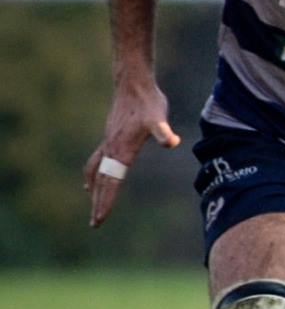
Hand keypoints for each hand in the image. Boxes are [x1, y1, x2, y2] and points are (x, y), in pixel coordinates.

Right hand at [84, 80, 179, 226]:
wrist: (133, 85)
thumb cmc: (148, 103)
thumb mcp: (159, 118)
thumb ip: (164, 131)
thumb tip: (172, 141)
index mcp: (121, 150)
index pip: (111, 182)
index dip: (105, 201)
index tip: (99, 219)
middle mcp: (110, 149)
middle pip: (101, 182)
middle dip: (98, 202)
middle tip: (94, 223)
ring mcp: (108, 143)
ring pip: (97, 172)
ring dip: (94, 190)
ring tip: (91, 204)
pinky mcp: (109, 137)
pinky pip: (96, 161)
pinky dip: (92, 174)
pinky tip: (89, 180)